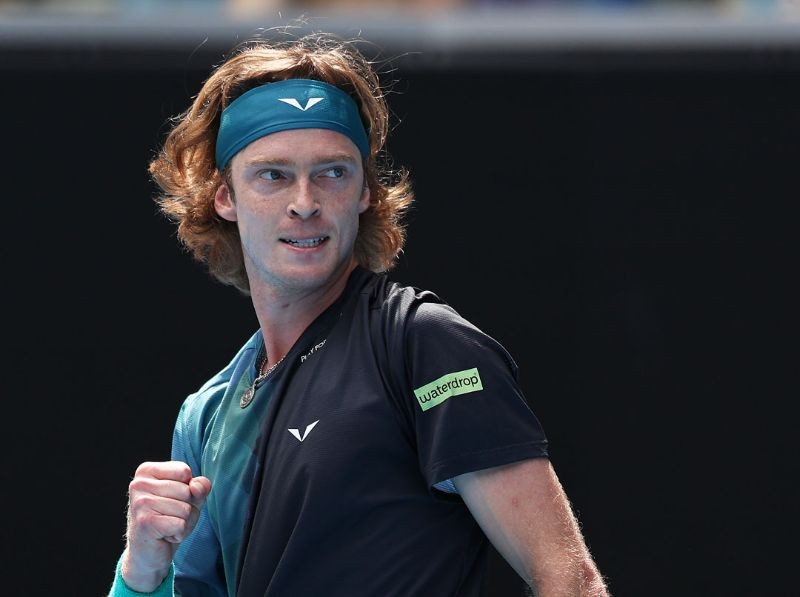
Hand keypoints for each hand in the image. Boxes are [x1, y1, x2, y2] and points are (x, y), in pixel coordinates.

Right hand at [121, 461, 211, 591]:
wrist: (148, 555)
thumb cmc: (168, 520)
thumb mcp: (189, 498)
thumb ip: (199, 486)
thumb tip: (198, 486)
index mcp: (146, 471)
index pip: (185, 471)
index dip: (188, 489)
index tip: (172, 501)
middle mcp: (139, 484)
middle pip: (187, 491)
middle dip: (187, 509)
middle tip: (169, 518)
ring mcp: (140, 503)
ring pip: (186, 509)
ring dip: (184, 523)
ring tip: (167, 527)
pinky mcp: (145, 522)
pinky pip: (181, 524)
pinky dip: (179, 534)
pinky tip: (164, 536)